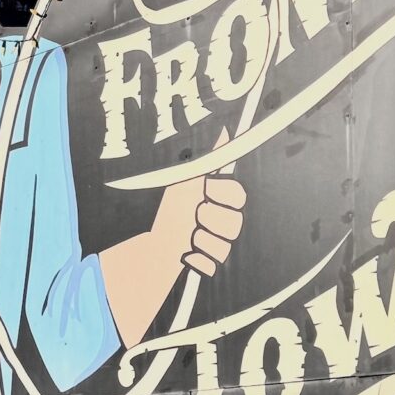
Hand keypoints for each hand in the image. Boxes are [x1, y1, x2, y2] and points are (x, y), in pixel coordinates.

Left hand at [159, 143, 247, 279]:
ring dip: (200, 240)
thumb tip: (223, 130)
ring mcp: (221, 241)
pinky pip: (217, 263)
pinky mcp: (213, 261)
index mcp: (220, 199)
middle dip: (208, 219)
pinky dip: (198, 259)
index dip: (221, 195)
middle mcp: (225, 220)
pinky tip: (187, 253)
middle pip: (235, 222)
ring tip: (187, 235)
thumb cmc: (171, 210)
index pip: (238, 196)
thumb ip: (207, 159)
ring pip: (226, 245)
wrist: (156, 242)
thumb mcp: (185, 180)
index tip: (205, 192)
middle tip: (193, 215)